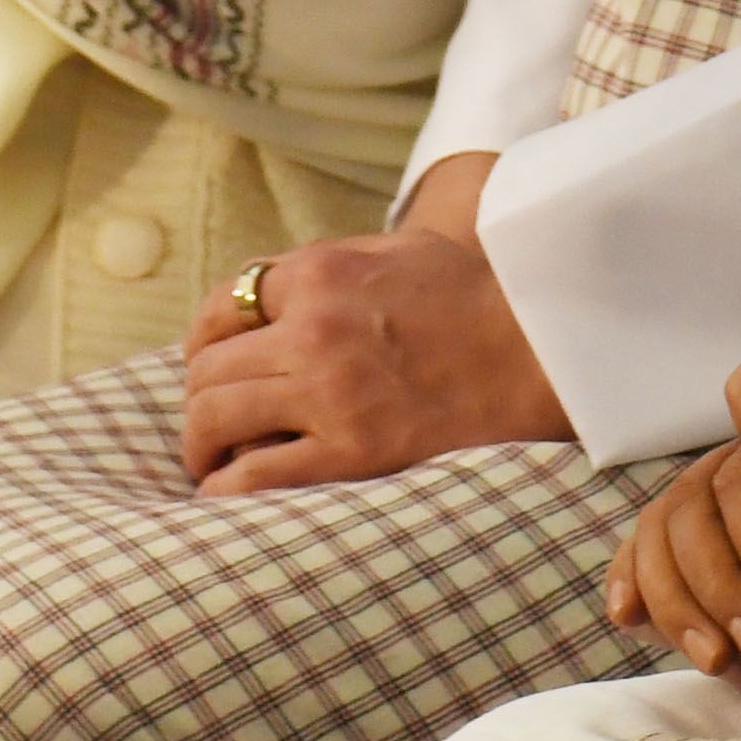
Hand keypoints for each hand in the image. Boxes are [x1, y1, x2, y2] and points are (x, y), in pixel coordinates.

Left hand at [176, 220, 572, 492]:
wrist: (541, 349)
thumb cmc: (474, 296)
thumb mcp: (394, 249)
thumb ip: (328, 266)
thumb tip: (271, 292)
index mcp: (319, 272)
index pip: (223, 307)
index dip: (204, 343)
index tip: (209, 368)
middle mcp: (313, 328)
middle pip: (209, 368)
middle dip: (199, 398)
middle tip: (209, 425)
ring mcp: (330, 392)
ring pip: (215, 416)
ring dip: (201, 443)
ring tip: (210, 461)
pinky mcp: (353, 452)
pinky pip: (256, 475)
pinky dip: (228, 487)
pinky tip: (230, 491)